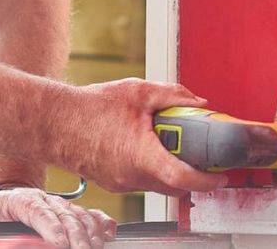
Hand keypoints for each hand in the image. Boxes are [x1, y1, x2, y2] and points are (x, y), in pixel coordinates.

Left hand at [0, 188, 116, 248]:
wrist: (12, 196)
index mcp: (22, 199)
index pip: (38, 211)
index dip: (50, 226)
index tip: (58, 242)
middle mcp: (45, 199)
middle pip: (64, 215)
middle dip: (75, 235)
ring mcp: (61, 204)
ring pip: (81, 215)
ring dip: (90, 232)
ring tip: (96, 247)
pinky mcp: (73, 210)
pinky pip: (92, 214)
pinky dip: (102, 223)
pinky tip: (108, 234)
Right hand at [56, 79, 228, 196]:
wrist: (55, 122)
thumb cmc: (90, 108)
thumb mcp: (137, 92)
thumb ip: (173, 96)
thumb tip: (197, 103)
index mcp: (142, 155)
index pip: (184, 178)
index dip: (208, 180)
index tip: (221, 175)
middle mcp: (132, 177)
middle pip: (175, 185)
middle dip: (193, 174)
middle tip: (201, 155)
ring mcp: (121, 183)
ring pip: (158, 185)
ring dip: (170, 170)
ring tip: (169, 144)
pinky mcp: (113, 183)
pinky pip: (141, 182)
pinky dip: (150, 169)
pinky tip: (144, 147)